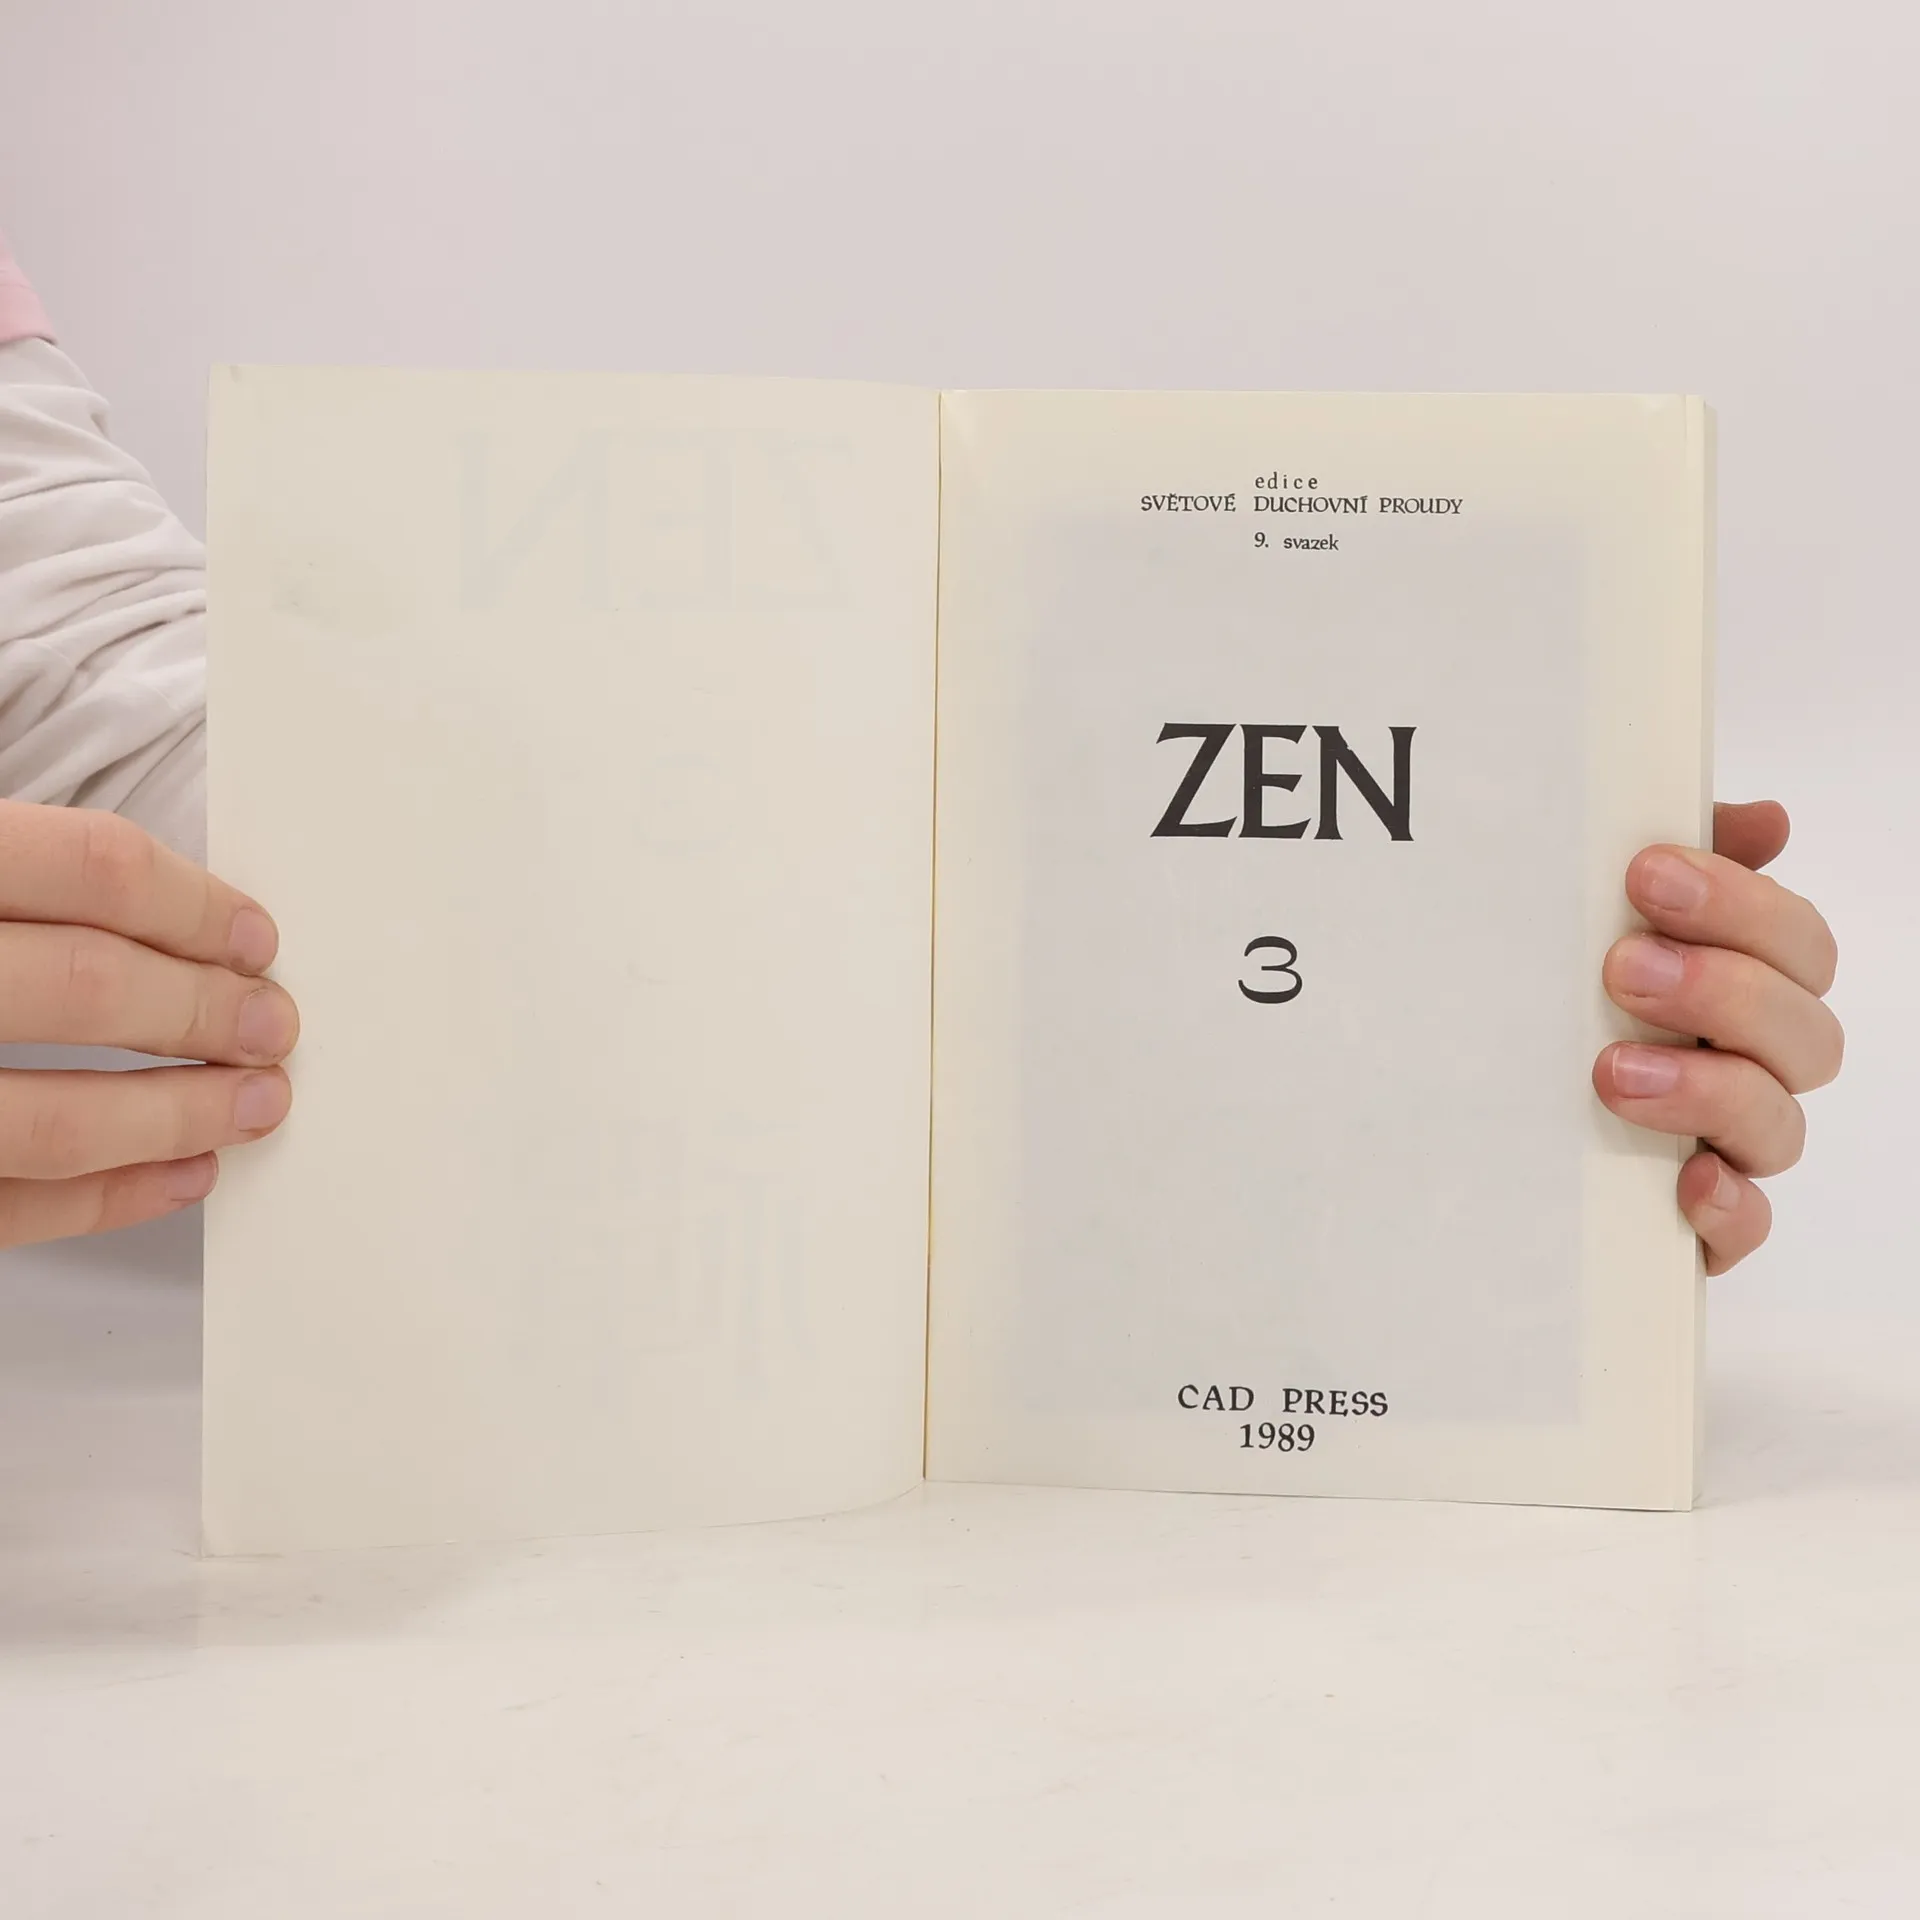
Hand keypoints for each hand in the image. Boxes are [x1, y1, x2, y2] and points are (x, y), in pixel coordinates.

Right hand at [0, 801, 296, 1247]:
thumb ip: (36, 879)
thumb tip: (195, 922)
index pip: (90, 868)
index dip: (195, 906)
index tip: (259, 938)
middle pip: (88, 986)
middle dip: (206, 1011)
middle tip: (276, 1025)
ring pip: (57, 1121)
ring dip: (180, 1115)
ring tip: (259, 1102)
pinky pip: (11, 1207)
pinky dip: (110, 1199)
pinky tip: (188, 1173)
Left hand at [1593, 800, 1840, 1272]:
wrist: (1467, 1122)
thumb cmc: (1560, 1000)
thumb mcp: (1595, 922)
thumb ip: (1677, 862)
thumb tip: (1764, 820)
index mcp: (1746, 984)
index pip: (1796, 943)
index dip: (1739, 904)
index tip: (1646, 875)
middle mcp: (1754, 1066)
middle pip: (1805, 1032)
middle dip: (1720, 991)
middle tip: (1622, 970)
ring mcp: (1730, 1147)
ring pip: (1778, 1125)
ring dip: (1707, 1090)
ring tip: (1612, 1071)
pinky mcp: (1698, 1224)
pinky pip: (1746, 1227)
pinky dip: (1727, 1206)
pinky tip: (1688, 1182)